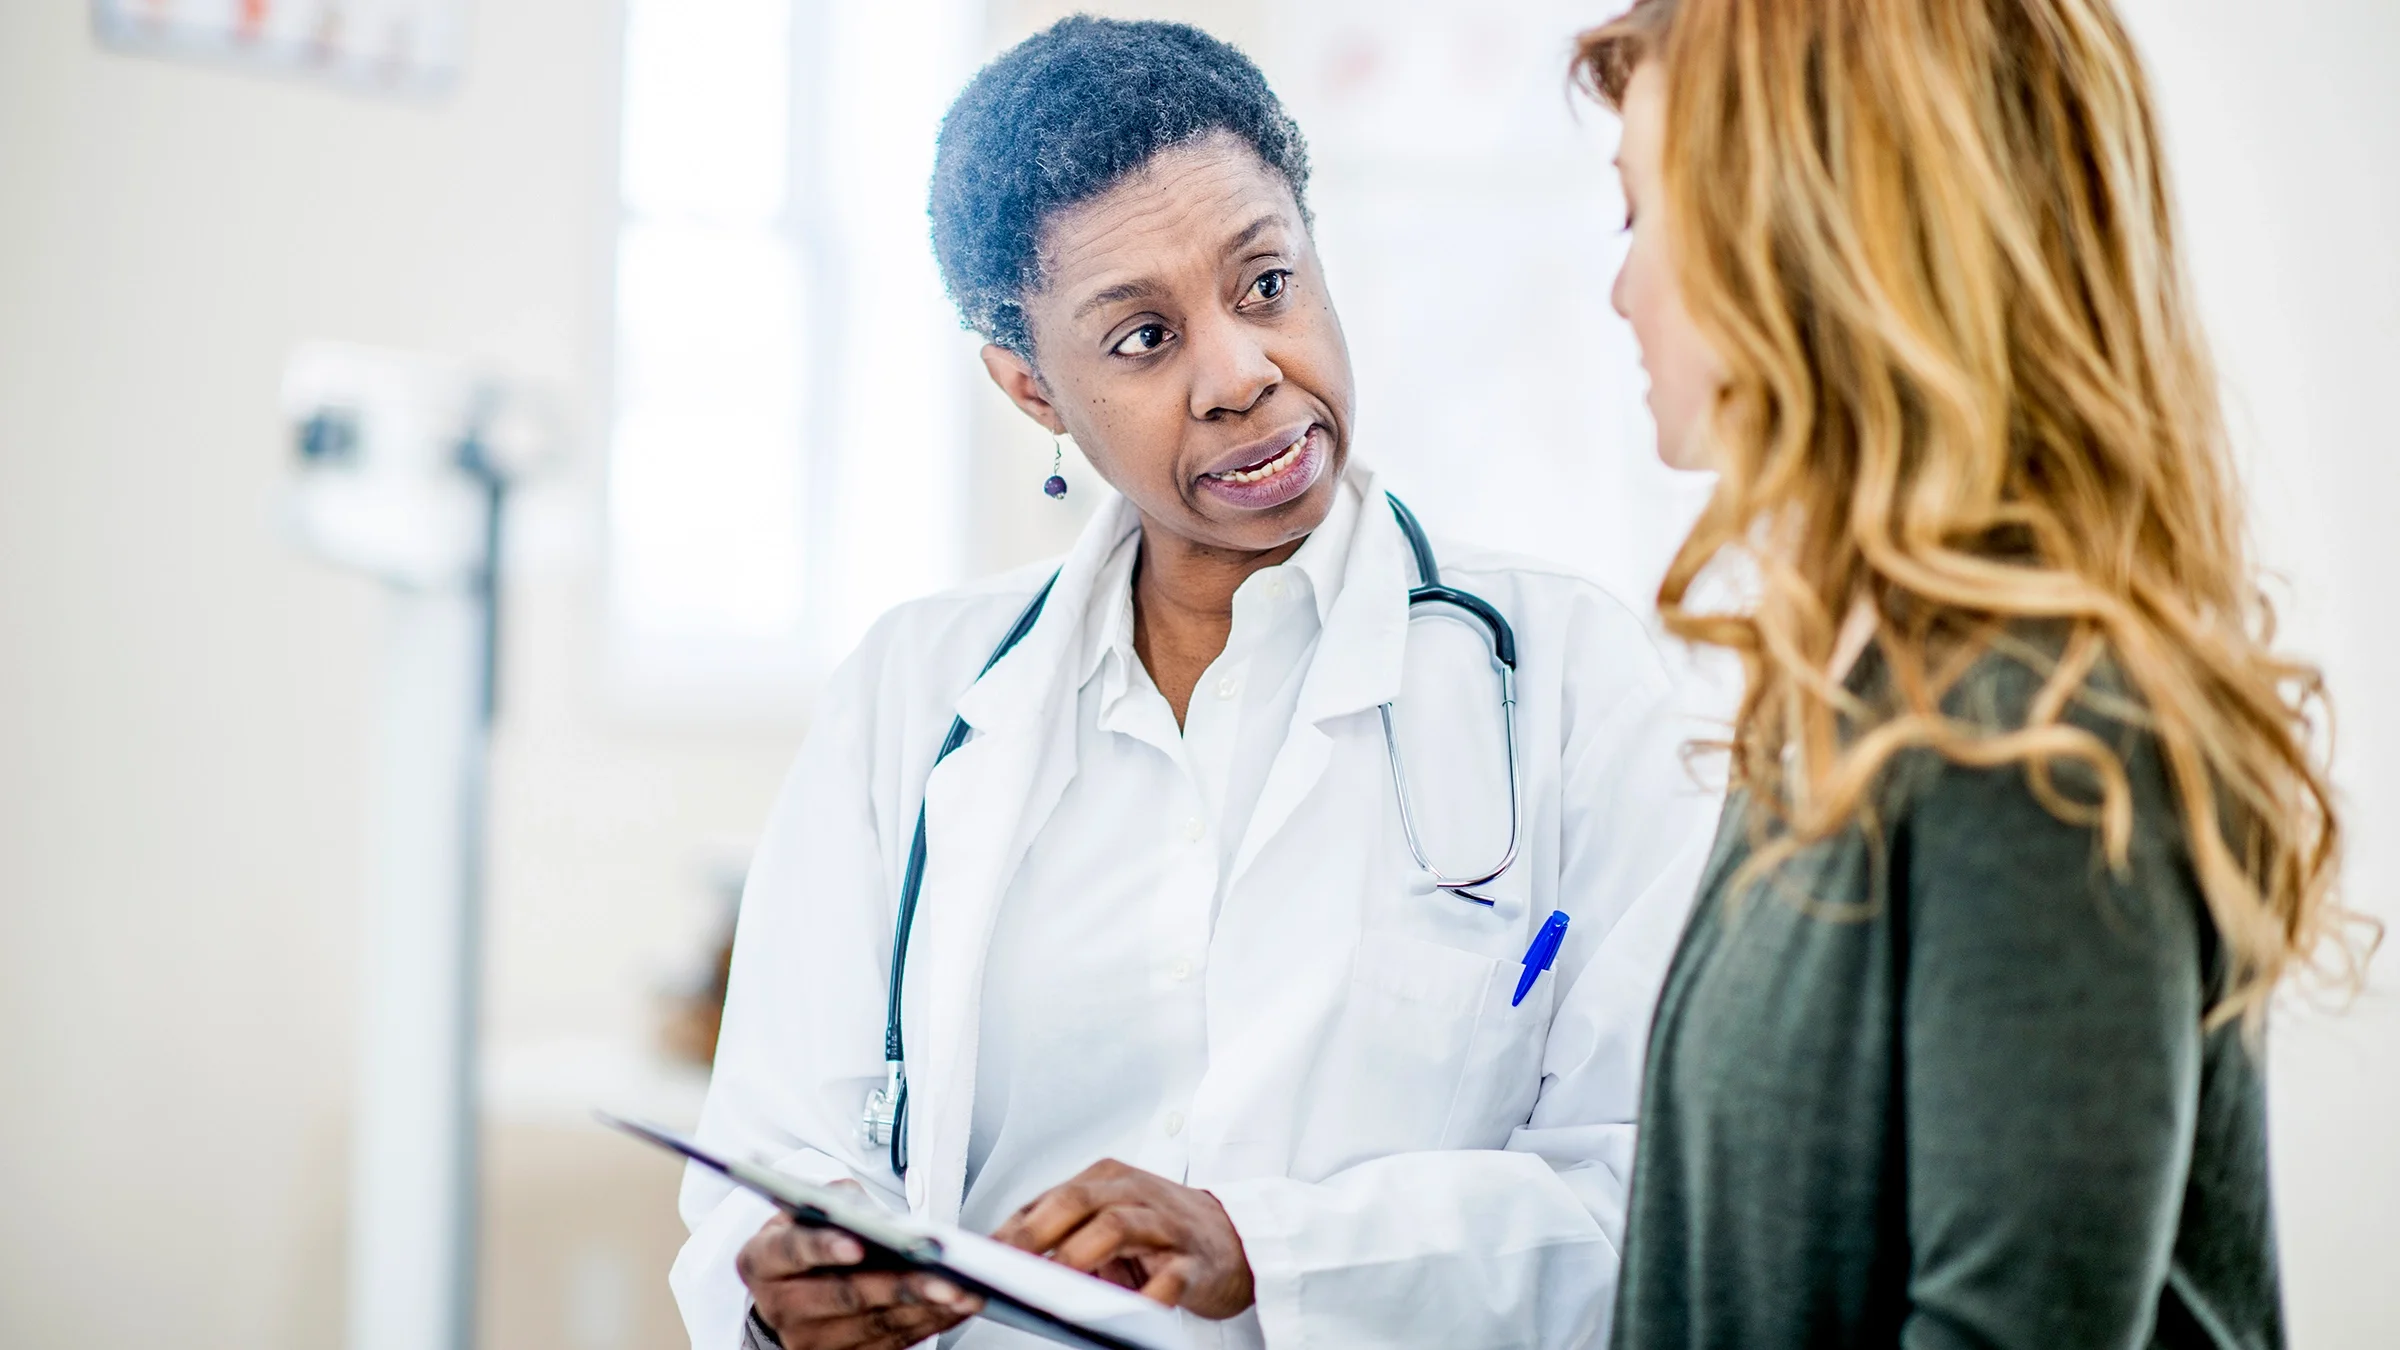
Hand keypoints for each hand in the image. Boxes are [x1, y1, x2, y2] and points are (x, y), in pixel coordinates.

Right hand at [736, 1185, 983, 1349]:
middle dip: (897, 1286)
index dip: (823, 1247)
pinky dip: (931, 1322)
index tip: (856, 1243)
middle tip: (940, 1275)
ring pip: (875, 1325)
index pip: (792, 1252)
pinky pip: (894, 1342)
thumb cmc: (803, 1240)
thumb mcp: (803, 1210)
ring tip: (963, 1291)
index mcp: (763, 1261)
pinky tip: (957, 1305)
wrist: (788, 1291)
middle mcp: (782, 1306)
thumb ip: (835, 1201)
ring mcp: (812, 1339)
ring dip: (925, 1308)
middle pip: (844, 1296)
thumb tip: (877, 1218)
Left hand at [992, 1159, 1254, 1318]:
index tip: (978, 1257)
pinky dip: (1145, 1293)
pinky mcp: (1194, 1260)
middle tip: (1005, 1266)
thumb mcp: (1110, 1221)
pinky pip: (1168, 1276)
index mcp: (1106, 1180)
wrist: (1236, 1239)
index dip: (1010, 1228)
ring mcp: (1165, 1224)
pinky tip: (1127, 1308)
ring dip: (1079, 1255)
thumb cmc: (1161, 1232)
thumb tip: (1004, 1261)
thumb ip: (1064, 1234)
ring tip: (1054, 1285)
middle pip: (1076, 1201)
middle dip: (1035, 1234)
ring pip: (1116, 1226)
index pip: (1048, 1198)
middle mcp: (1133, 1193)